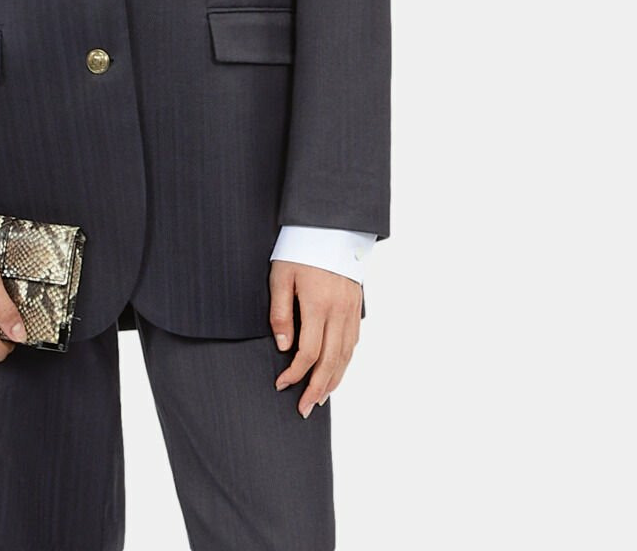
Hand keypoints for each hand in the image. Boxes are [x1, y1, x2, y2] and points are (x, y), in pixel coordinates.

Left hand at [269, 260, 361, 417]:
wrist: (330, 228)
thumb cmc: (299, 250)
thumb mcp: (281, 276)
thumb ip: (280, 312)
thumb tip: (283, 347)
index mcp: (317, 305)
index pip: (308, 353)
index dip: (295, 374)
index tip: (281, 385)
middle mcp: (338, 312)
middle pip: (330, 362)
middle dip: (316, 389)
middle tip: (304, 409)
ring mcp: (350, 311)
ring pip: (345, 357)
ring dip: (333, 381)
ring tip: (320, 399)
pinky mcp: (356, 308)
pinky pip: (353, 344)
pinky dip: (344, 363)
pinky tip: (336, 373)